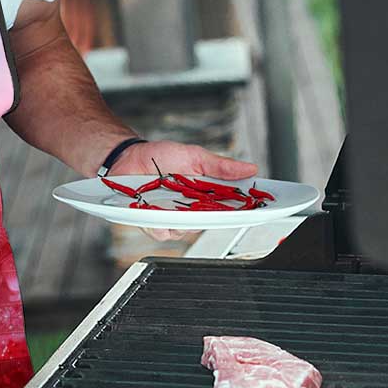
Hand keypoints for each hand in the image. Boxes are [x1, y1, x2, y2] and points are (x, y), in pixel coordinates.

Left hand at [111, 140, 258, 241]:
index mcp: (205, 195)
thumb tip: (250, 168)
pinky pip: (161, 232)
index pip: (230, 207)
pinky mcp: (152, 223)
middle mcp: (190, 210)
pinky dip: (160, 224)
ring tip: (176, 204)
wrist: (128, 157)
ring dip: (183, 219)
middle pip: (210, 223)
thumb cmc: (160, 157)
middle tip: (214, 206)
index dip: (246, 210)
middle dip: (214, 217)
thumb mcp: (194, 156)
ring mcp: (171, 218)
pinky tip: (156, 212)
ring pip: (186, 231)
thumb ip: (220, 166)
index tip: (259, 208)